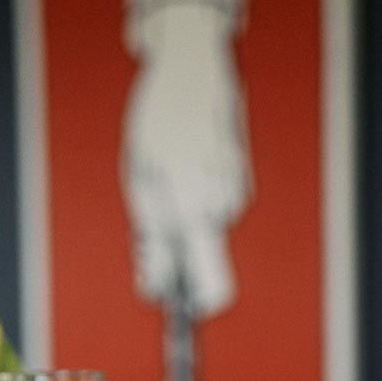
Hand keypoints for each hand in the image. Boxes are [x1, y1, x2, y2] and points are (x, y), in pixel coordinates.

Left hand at [121, 1, 252, 319]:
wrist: (192, 68)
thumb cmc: (157, 123)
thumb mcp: (140, 184)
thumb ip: (151, 243)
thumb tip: (154, 290)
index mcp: (192, 215)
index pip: (214, 287)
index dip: (201, 305)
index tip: (187, 311)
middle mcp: (221, 208)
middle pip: (204, 257)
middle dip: (177, 248)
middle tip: (152, 214)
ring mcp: (236, 192)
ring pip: (208, 228)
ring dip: (184, 213)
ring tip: (168, 171)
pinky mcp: (241, 177)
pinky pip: (218, 204)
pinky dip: (200, 193)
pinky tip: (188, 159)